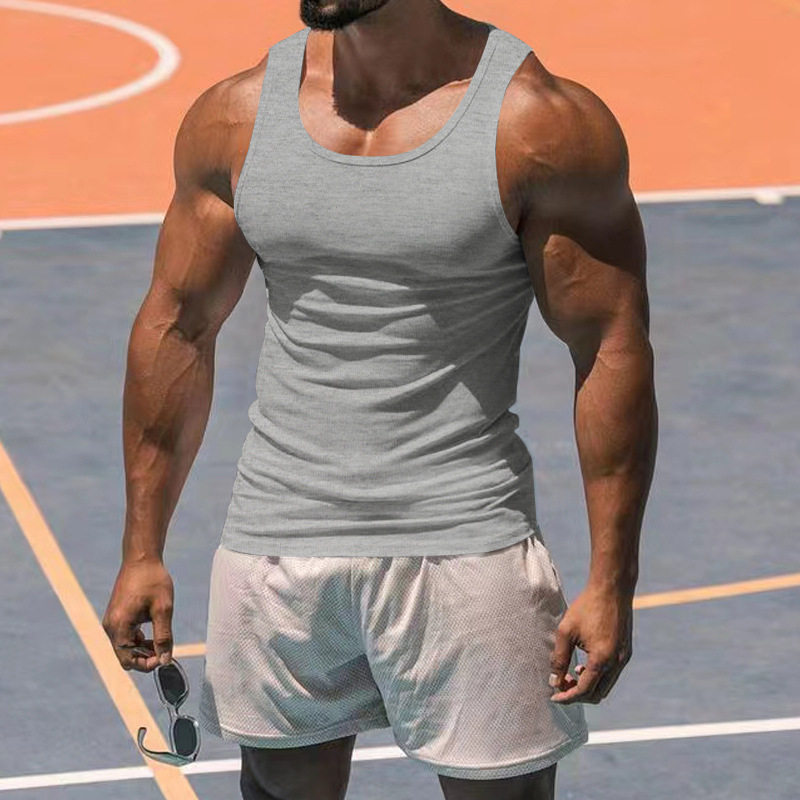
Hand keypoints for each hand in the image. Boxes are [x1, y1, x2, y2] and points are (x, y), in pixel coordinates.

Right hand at [102, 558, 173, 671]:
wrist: (141, 559)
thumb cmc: (153, 581)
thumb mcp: (163, 609)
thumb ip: (163, 636)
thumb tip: (166, 660)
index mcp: (119, 626)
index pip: (129, 661)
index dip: (148, 664)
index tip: (166, 656)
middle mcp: (110, 627)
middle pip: (125, 657)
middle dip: (145, 658)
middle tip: (165, 649)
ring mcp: (110, 622)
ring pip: (124, 648)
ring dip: (142, 649)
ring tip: (161, 637)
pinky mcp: (115, 617)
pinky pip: (124, 637)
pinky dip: (137, 639)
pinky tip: (153, 630)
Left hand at [549, 582, 632, 703]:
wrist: (612, 589)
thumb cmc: (586, 607)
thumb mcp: (566, 631)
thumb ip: (559, 658)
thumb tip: (553, 681)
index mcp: (601, 660)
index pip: (583, 691)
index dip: (567, 697)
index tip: (553, 697)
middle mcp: (616, 663)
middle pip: (597, 695)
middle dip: (577, 694)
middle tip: (561, 683)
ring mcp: (624, 658)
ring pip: (606, 687)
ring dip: (588, 686)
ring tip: (572, 672)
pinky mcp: (626, 652)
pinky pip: (612, 675)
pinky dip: (598, 677)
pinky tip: (585, 664)